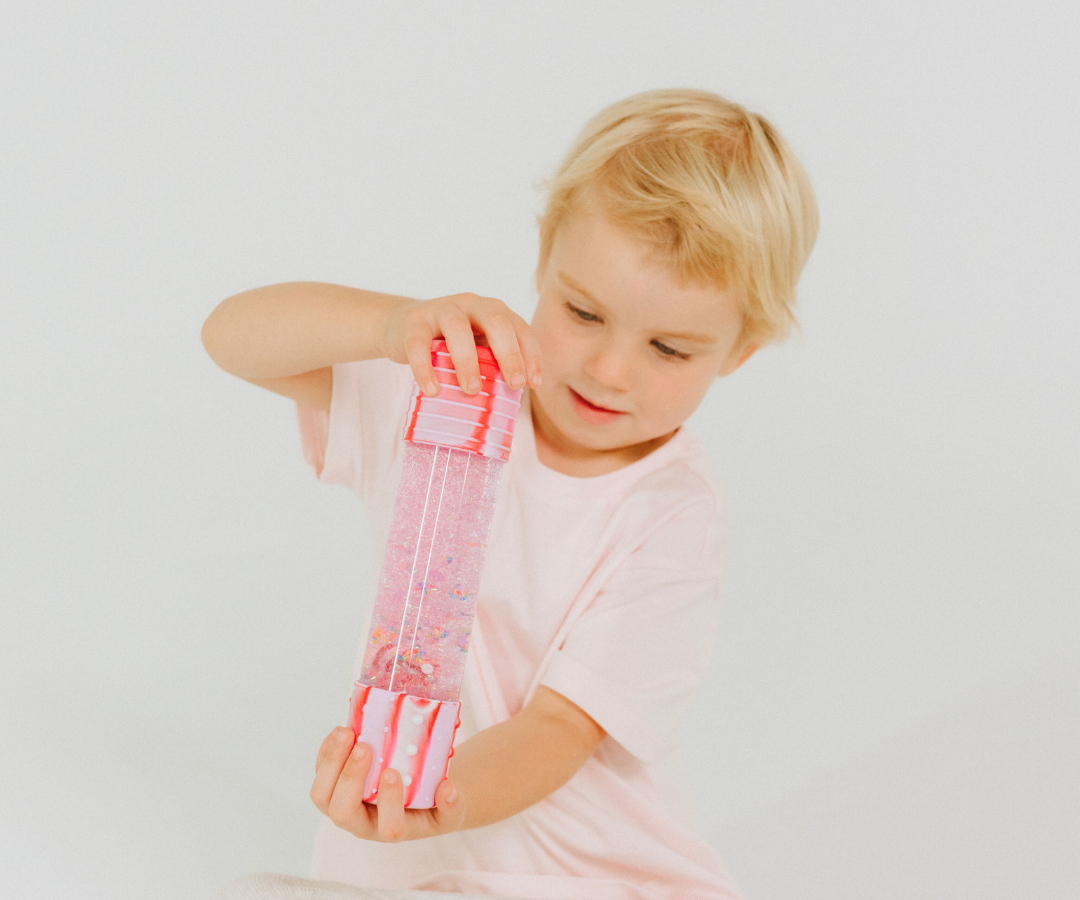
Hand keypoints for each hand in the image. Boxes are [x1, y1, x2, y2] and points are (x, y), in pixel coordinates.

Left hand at [310, 726, 465, 841]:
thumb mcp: (450, 810)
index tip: (394, 773)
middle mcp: (362, 822)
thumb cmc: (431, 804)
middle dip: (350, 778)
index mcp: (392, 829)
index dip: (389, 802)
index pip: (387, 826)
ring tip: (347, 733)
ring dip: (331, 762)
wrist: (413, 797)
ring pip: (322, 794)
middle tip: (365, 747)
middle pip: (342, 812)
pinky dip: (327, 751)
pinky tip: (341, 730)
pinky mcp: (333, 785)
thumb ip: (453, 805)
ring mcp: (343, 804)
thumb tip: (447, 788)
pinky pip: (320, 772)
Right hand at [380, 293, 541, 396]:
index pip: (519, 328)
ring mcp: (440, 310)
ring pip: (458, 329)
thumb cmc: (448, 344)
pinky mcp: (412, 323)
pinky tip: (433, 390)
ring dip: (468, 362)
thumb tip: (513, 399)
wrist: (401, 326)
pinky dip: (425, 368)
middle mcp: (470, 304)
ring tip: (472, 390)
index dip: (530, 354)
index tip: (533, 383)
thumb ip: (492, 364)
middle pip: (496, 322)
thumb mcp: (476, 348)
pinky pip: (419, 345)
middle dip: (509, 354)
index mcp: (492, 311)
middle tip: (514, 385)